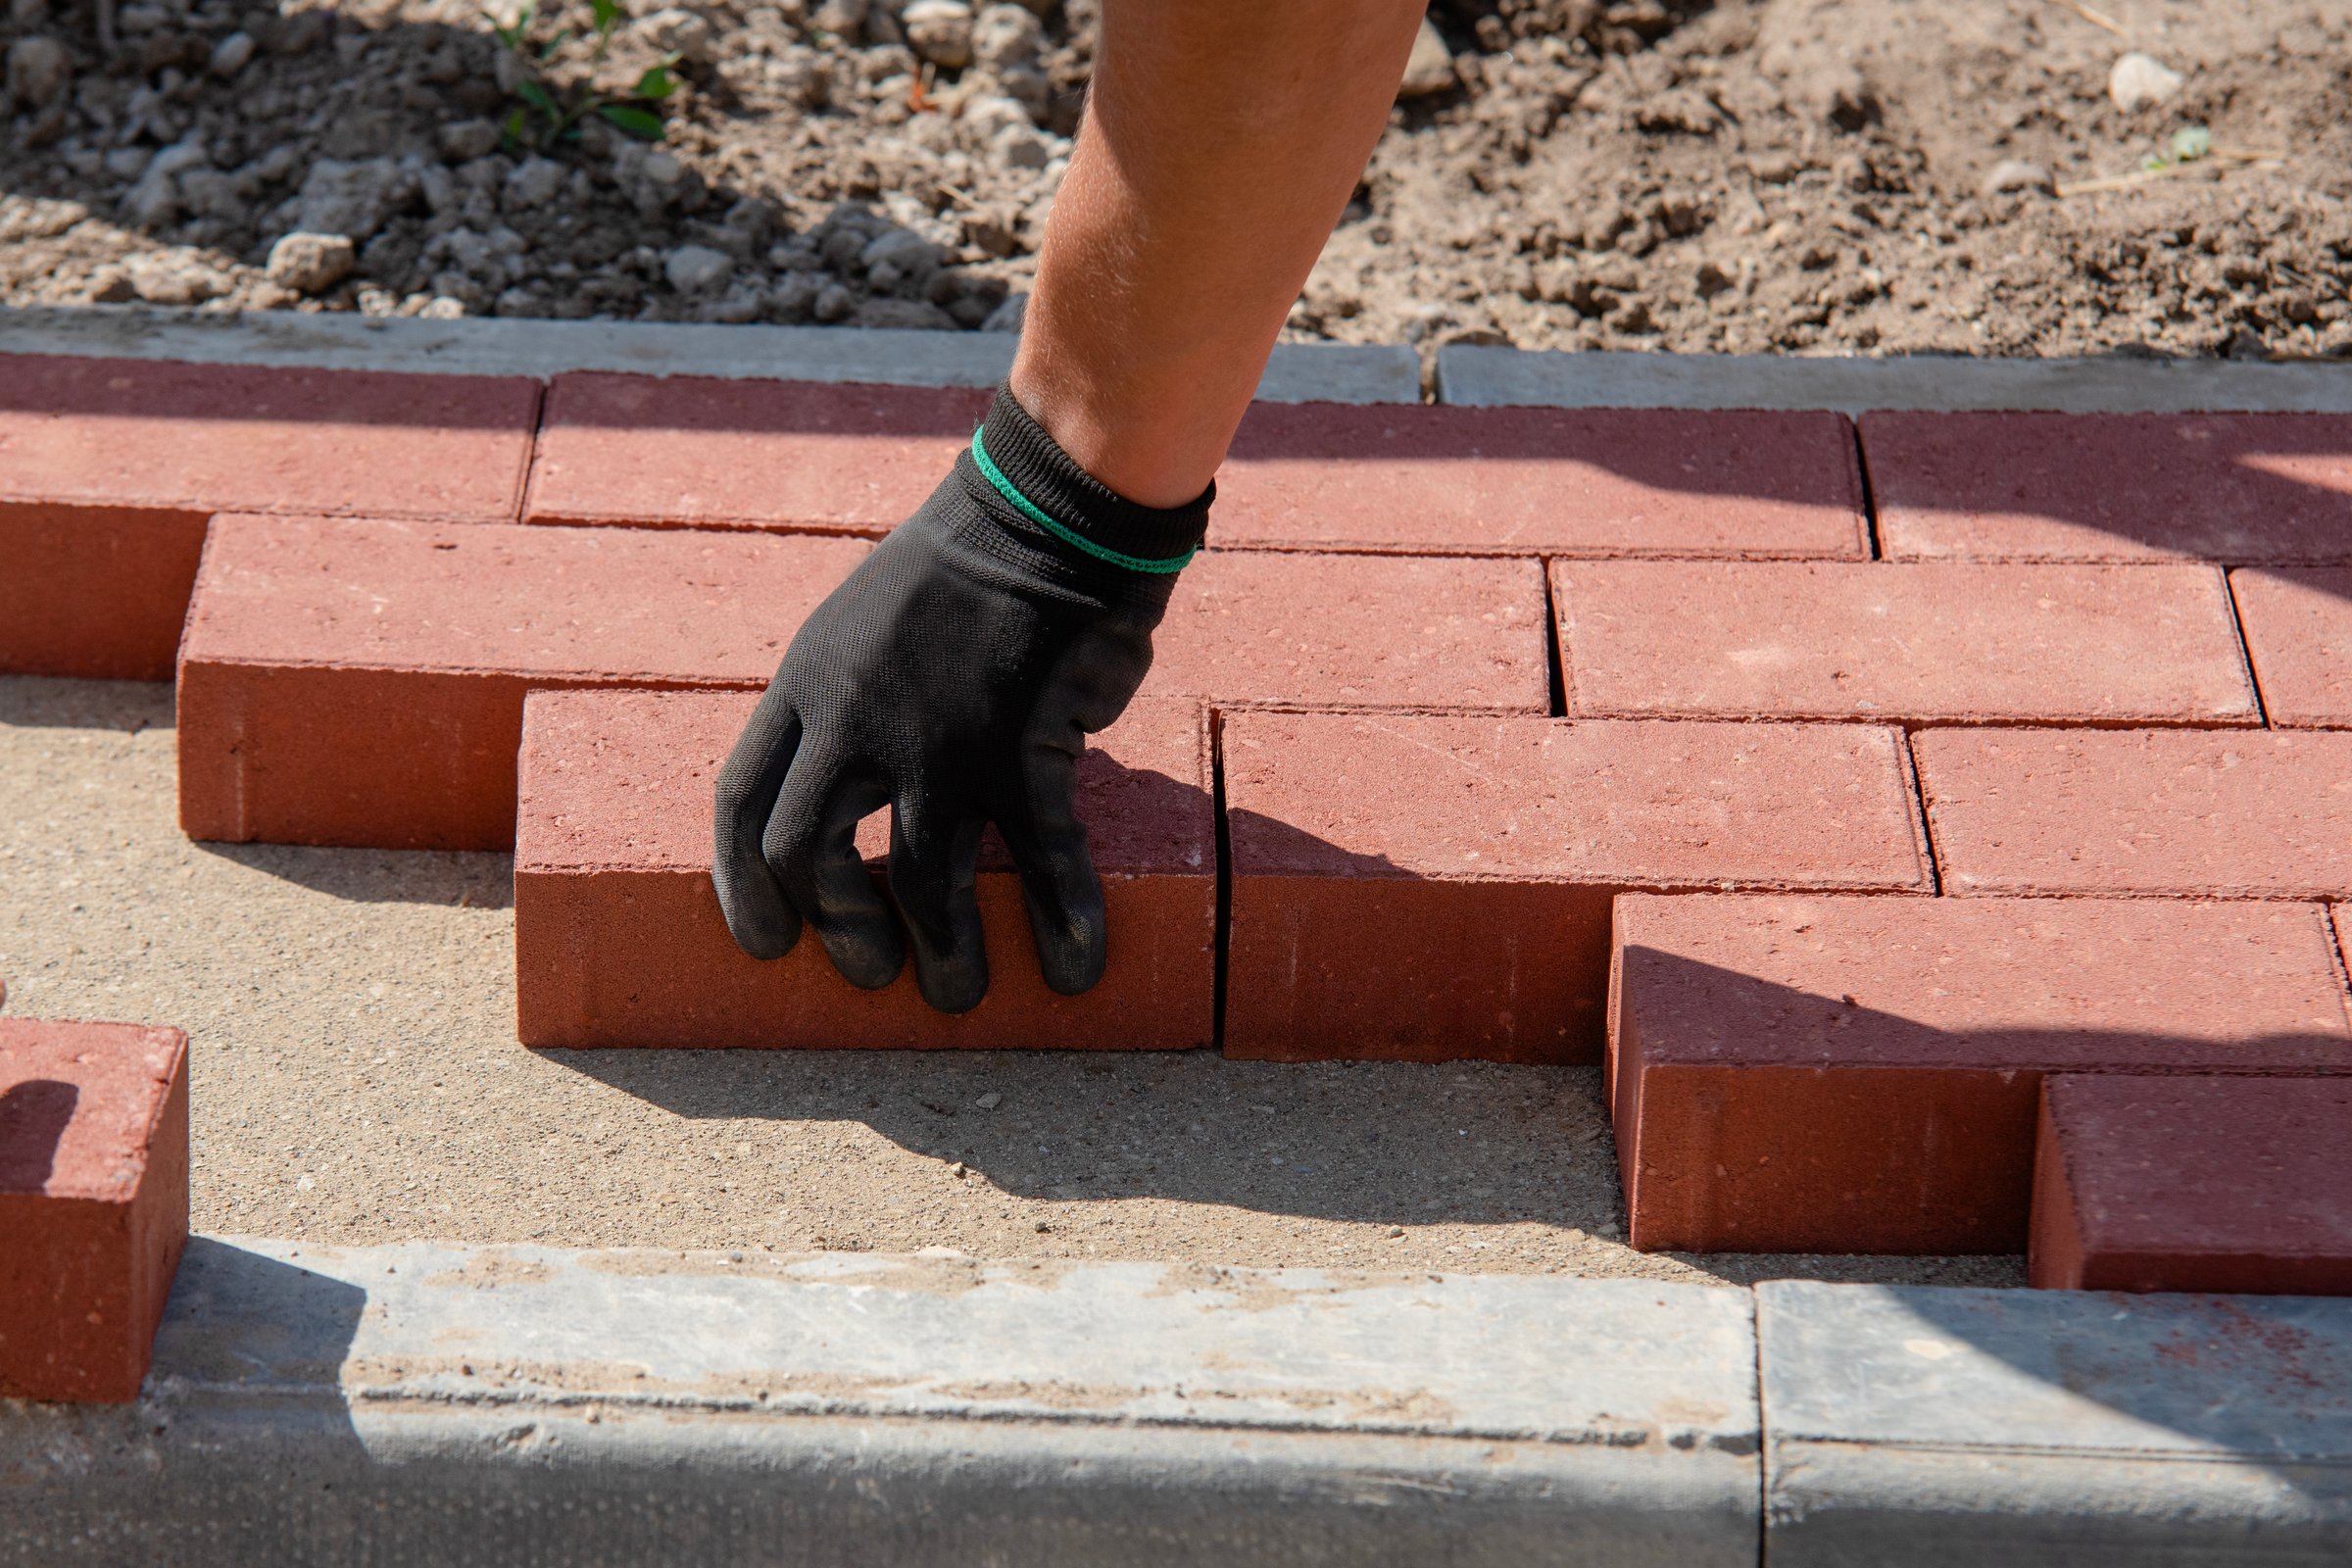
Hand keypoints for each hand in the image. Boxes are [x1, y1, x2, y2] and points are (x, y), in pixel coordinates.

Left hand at [711, 413, 1197, 1012]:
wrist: (1049, 510)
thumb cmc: (964, 572)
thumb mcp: (864, 629)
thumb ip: (847, 708)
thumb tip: (858, 794)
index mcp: (808, 684)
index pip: (742, 801)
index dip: (743, 885)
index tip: (765, 942)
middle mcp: (858, 717)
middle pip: (808, 853)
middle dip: (837, 929)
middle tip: (874, 969)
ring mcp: (939, 734)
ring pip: (921, 877)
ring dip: (942, 951)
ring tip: (959, 993)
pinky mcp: (1022, 744)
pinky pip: (1038, 855)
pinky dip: (1058, 918)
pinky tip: (1075, 965)